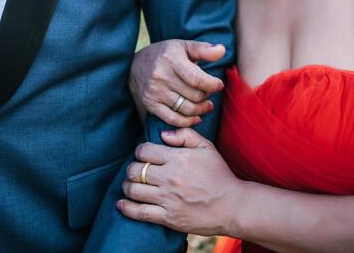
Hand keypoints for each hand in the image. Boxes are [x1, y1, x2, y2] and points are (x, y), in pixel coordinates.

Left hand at [118, 128, 240, 235]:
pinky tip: (121, 204)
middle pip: (135, 170)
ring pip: (134, 190)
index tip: (143, 155)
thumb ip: (184, 135)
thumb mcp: (206, 147)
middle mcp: (169, 177)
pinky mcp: (168, 218)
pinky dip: (127, 208)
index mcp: (177, 158)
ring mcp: (167, 199)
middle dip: (132, 168)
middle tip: (135, 170)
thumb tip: (163, 135)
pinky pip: (141, 213)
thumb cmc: (219, 174)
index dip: (140, 151)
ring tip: (130, 185)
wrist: (231, 205)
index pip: (144, 151)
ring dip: (127, 186)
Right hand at [128, 40, 225, 126]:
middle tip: (210, 93)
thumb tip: (222, 50)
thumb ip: (204, 49)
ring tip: (207, 105)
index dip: (212, 84)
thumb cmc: (166, 54)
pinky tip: (196, 117)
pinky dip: (188, 121)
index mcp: (171, 58)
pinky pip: (173, 119)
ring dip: (200, 110)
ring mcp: (154, 91)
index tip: (219, 85)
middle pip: (193, 95)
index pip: (197, 78)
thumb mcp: (183, 46)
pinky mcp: (150, 104)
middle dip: (207, 96)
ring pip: (186, 109)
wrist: (135, 65)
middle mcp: (160, 75)